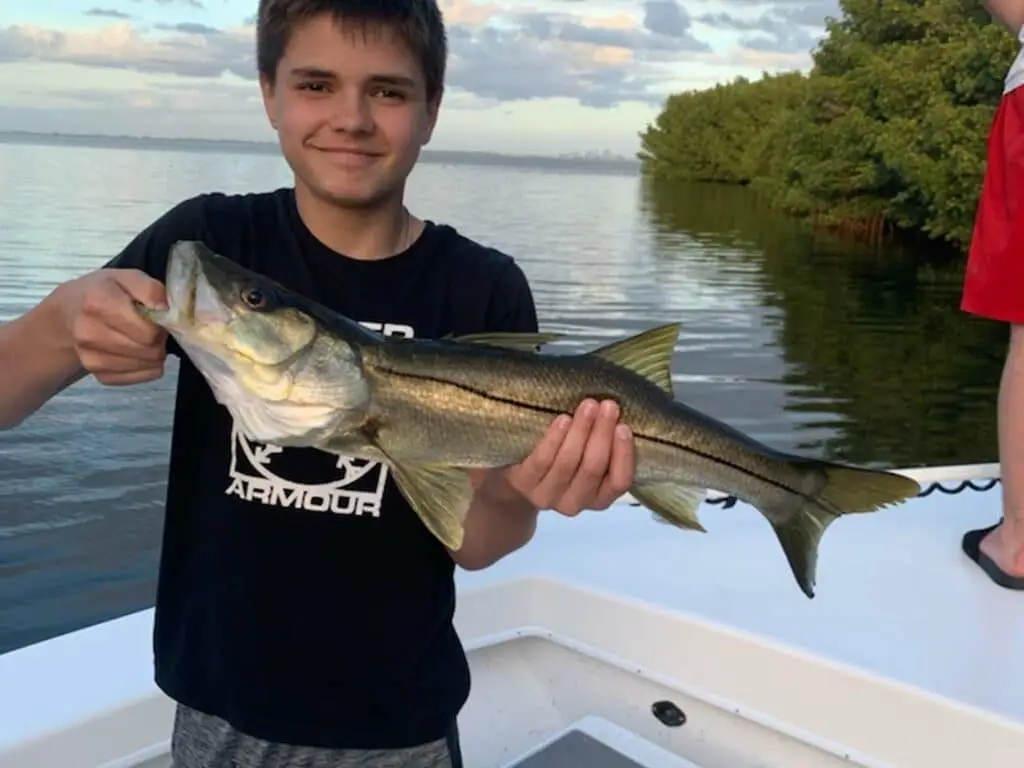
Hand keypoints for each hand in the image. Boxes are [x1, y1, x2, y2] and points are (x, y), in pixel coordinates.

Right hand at [60, 268, 168, 385]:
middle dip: (158, 339)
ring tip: (143, 337)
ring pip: (148, 365)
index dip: (160, 324)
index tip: (155, 316)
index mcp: (98, 303)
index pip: (149, 331)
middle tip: (151, 327)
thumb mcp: (127, 277)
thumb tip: (165, 311)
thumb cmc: (104, 291)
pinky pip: (140, 377)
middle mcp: (89, 333)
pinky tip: (136, 351)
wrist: (71, 311)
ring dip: (154, 353)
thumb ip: (150, 289)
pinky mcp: (100, 375)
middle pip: (150, 350)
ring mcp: (92, 358)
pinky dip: (146, 366)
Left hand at [504, 398, 634, 516]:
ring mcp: (547, 496)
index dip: (624, 455)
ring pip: (568, 462)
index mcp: (599, 499)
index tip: (624, 427)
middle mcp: (575, 504)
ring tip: (588, 406)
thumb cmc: (563, 460)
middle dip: (602, 433)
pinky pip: (543, 460)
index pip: (619, 482)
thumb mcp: (588, 459)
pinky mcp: (524, 483)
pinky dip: (555, 438)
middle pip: (593, 468)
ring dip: (581, 430)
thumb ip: (605, 446)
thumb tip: (619, 415)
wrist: (519, 478)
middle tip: (608, 405)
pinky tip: (563, 419)